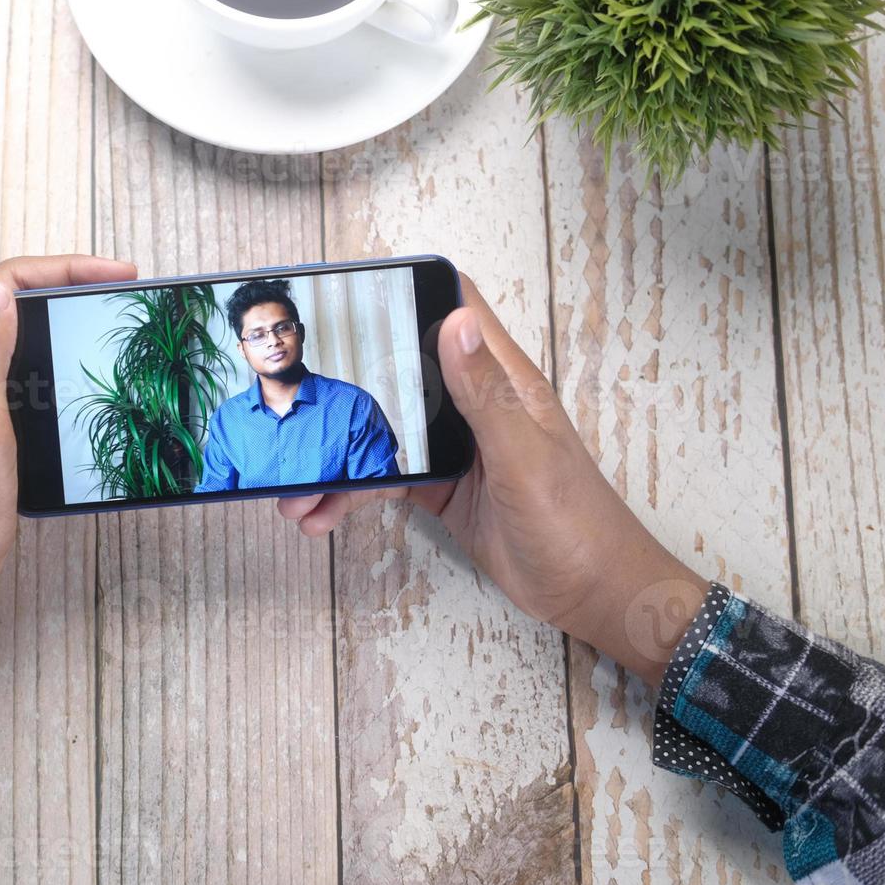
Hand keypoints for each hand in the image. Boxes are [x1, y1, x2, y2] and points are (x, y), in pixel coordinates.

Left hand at [0, 255, 136, 659]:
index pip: (4, 283)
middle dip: (72, 291)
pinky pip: (23, 380)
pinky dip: (57, 371)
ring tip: (115, 338)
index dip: (64, 269)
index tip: (119, 276)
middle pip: (14, 304)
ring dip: (66, 330)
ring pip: (21, 341)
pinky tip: (88, 388)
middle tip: (125, 300)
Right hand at [278, 275, 705, 687]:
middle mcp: (474, 404)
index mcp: (502, 381)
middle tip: (294, 398)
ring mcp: (456, 446)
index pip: (456, 309)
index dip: (408, 291)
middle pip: (401, 370)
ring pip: (384, 430)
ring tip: (295, 487)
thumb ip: (486, 393)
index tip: (348, 295)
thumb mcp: (524, 457)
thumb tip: (455, 322)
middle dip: (346, 381)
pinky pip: (385, 477)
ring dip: (339, 453)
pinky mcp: (442, 486)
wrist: (590, 593)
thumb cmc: (575, 522)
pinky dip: (350, 492)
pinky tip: (320, 513)